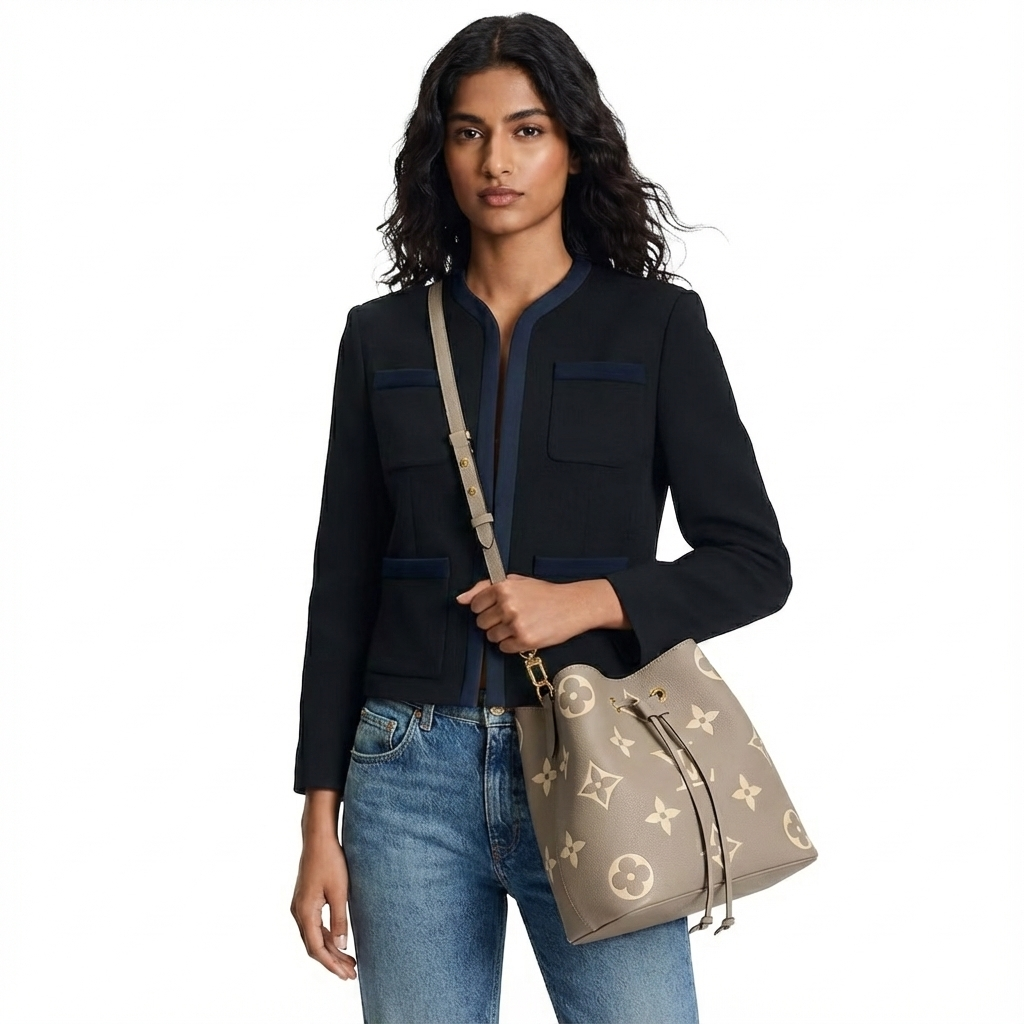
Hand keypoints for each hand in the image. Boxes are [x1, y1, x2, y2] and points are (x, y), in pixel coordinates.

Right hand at [291, 833, 356, 980]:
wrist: (318, 839)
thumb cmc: (330, 861)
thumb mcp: (340, 892)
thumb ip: (340, 920)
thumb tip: (341, 946)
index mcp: (305, 912)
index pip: (317, 948)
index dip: (331, 964)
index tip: (346, 975)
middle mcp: (298, 912)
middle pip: (314, 946)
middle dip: (333, 961)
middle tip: (351, 973)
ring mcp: (300, 907)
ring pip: (314, 937)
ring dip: (331, 950)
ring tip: (349, 962)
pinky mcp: (305, 901)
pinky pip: (314, 926)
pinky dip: (327, 937)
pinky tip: (339, 942)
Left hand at [455, 573, 627, 651]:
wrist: (573, 605)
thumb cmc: (545, 593)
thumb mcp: (515, 582)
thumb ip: (484, 588)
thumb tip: (461, 599)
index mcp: (503, 588)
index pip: (475, 606)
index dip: (485, 609)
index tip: (498, 608)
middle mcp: (507, 605)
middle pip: (481, 623)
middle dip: (493, 622)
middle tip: (511, 617)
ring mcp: (515, 624)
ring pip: (491, 637)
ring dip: (503, 634)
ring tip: (520, 625)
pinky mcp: (525, 640)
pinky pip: (504, 648)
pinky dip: (512, 644)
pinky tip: (525, 634)